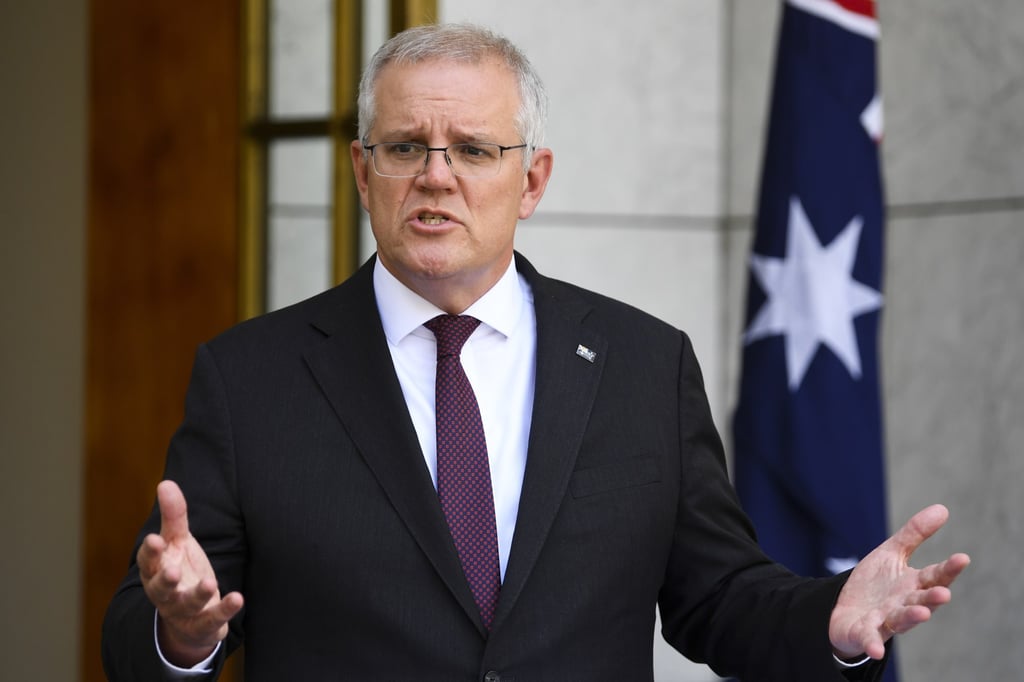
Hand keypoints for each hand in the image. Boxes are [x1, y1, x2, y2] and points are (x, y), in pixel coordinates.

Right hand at [137, 480, 244, 666]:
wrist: (188, 616)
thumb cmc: (179, 569)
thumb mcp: (177, 542)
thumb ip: (173, 516)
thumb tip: (165, 483)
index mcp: (156, 569)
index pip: (148, 561)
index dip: (150, 552)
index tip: (155, 539)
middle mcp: (166, 592)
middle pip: (160, 588)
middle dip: (165, 580)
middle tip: (173, 570)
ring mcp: (183, 610)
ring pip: (186, 605)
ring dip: (197, 595)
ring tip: (209, 583)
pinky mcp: (203, 623)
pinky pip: (213, 619)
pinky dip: (224, 610)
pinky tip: (237, 598)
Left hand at [829, 504, 969, 660]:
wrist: (845, 611)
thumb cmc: (875, 584)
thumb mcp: (891, 554)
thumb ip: (914, 534)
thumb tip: (942, 509)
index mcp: (912, 585)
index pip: (934, 576)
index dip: (948, 568)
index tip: (962, 558)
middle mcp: (904, 605)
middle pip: (922, 600)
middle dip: (933, 598)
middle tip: (944, 593)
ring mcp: (886, 620)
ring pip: (901, 620)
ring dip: (912, 617)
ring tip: (923, 613)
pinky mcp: (865, 633)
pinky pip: (869, 639)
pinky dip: (872, 643)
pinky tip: (875, 648)